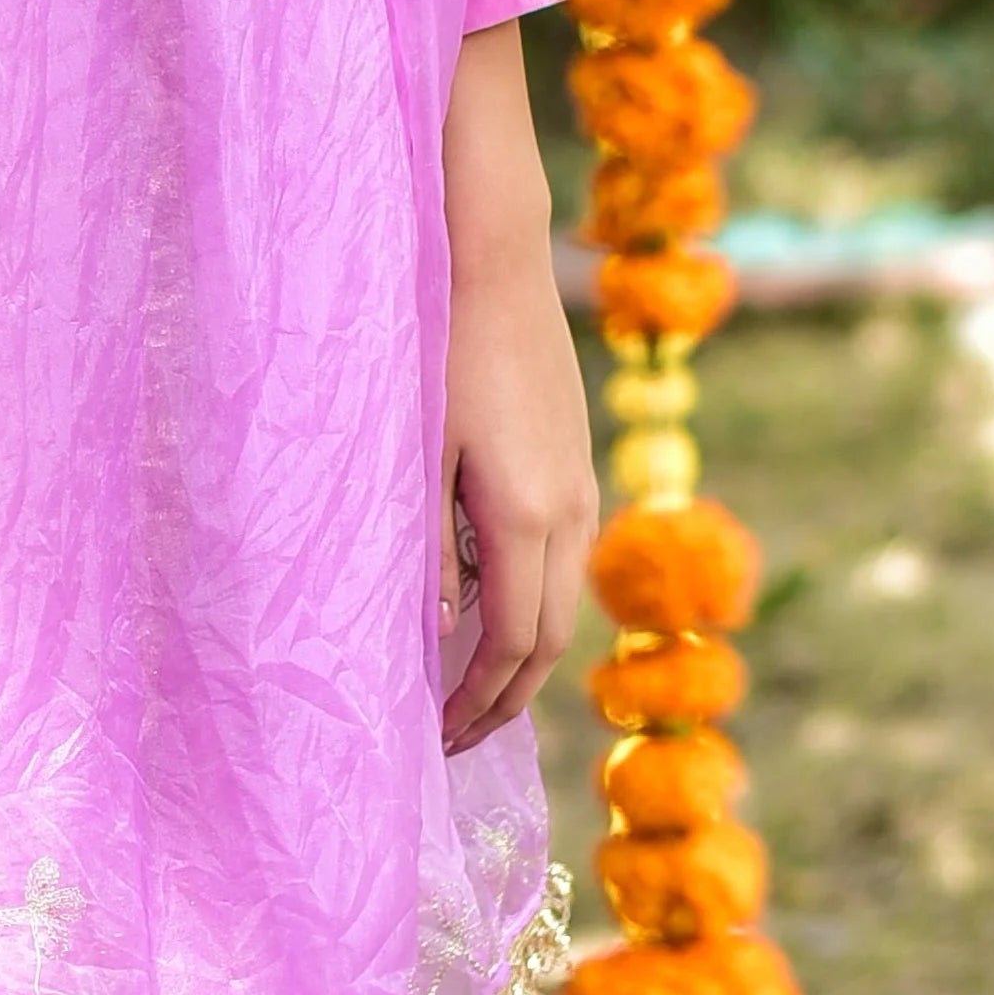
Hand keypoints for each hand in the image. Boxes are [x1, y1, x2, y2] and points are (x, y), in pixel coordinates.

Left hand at [436, 22, 597, 752]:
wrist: (490, 254)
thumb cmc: (432, 347)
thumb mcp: (412, 455)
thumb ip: (423, 551)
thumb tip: (438, 634)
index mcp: (526, 516)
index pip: (512, 645)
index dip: (475, 703)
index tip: (432, 740)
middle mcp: (570, 509)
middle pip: (548, 640)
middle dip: (502, 699)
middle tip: (450, 737)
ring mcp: (580, 483)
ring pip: (561, 601)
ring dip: (521, 656)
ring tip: (465, 689)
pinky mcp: (574, 458)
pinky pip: (562, 558)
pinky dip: (532, 604)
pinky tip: (487, 609)